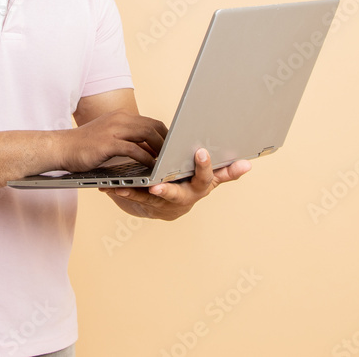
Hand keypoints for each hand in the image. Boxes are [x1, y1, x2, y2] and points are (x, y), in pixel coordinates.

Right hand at [59, 109, 166, 171]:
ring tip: (166, 163)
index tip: (172, 148)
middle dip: (167, 142)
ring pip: (147, 135)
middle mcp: (119, 119)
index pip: (151, 122)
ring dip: (160, 150)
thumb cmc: (85, 147)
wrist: (60, 148)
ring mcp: (114, 130)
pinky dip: (146, 159)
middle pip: (153, 126)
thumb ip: (128, 140)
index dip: (165, 135)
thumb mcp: (109, 138)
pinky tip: (151, 167)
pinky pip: (135, 149)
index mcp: (121, 116)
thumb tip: (150, 149)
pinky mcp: (108, 143)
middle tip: (174, 157)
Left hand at [99, 148, 250, 220]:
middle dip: (167, 190)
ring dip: (138, 192)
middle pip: (177, 194)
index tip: (200, 152)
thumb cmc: (189, 185)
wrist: (168, 207)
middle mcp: (183, 198)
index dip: (203, 166)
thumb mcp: (208, 179)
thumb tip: (249, 164)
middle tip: (157, 185)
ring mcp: (164, 204)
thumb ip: (227, 172)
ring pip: (150, 198)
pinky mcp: (145, 205)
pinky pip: (133, 198)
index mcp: (199, 187)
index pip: (205, 177)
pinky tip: (109, 185)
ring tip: (123, 183)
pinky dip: (122, 191)